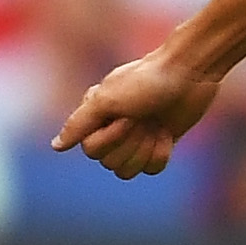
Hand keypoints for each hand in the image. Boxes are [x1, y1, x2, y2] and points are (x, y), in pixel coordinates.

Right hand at [52, 50, 222, 178]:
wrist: (190, 73)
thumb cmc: (147, 80)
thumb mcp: (106, 100)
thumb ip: (78, 124)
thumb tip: (55, 147)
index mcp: (95, 116)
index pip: (92, 150)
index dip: (111, 139)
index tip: (128, 116)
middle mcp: (111, 129)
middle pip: (110, 163)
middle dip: (132, 143)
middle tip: (145, 118)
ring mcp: (135, 139)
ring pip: (127, 171)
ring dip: (145, 149)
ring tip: (156, 126)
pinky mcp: (158, 145)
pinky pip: (151, 170)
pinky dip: (161, 153)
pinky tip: (167, 133)